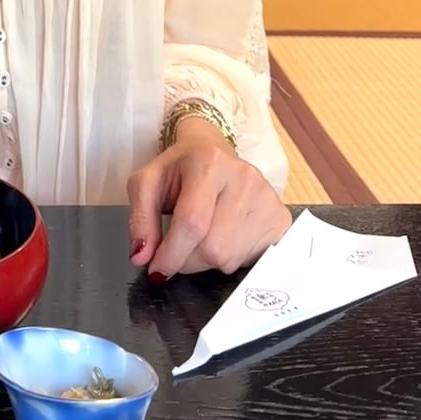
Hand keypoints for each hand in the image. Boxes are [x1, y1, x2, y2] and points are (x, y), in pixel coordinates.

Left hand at [127, 117, 291, 279]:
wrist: (213, 150)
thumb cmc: (179, 169)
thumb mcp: (148, 183)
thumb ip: (140, 218)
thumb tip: (141, 256)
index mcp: (208, 162)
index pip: (192, 222)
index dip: (172, 254)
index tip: (156, 270)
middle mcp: (244, 178)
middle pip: (213, 247)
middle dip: (187, 260)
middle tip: (178, 251)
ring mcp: (267, 198)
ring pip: (230, 258)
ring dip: (207, 261)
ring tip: (201, 237)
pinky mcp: (280, 218)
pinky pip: (252, 261)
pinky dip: (231, 259)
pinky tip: (223, 238)